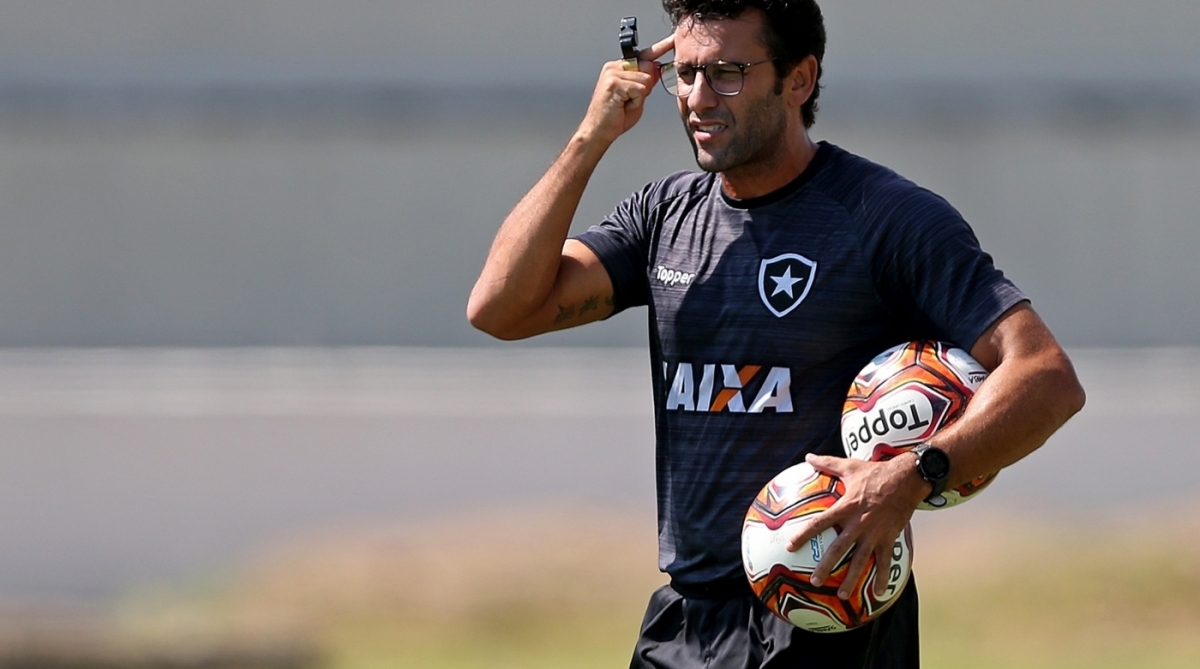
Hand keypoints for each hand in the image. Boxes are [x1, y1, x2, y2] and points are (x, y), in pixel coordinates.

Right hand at [576, 35, 673, 145]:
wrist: (598, 131)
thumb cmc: (615, 117)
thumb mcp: (637, 97)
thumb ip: (647, 82)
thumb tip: (658, 68)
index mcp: (619, 68)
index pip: (644, 55)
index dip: (660, 48)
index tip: (673, 40)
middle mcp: (614, 67)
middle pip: (648, 67)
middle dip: (647, 86)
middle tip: (630, 100)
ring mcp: (613, 73)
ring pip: (645, 80)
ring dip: (640, 97)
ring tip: (625, 104)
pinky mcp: (614, 83)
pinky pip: (640, 89)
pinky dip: (636, 101)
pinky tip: (622, 106)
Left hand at [786, 453, 928, 599]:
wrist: (907, 479)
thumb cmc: (876, 472)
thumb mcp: (850, 467)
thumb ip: (827, 464)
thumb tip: (807, 456)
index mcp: (846, 507)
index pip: (820, 523)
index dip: (804, 534)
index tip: (791, 546)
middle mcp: (859, 523)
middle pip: (839, 548)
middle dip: (826, 566)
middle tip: (815, 581)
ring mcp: (875, 533)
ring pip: (861, 560)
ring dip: (851, 578)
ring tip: (842, 594)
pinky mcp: (889, 538)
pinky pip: (885, 561)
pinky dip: (882, 577)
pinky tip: (879, 593)